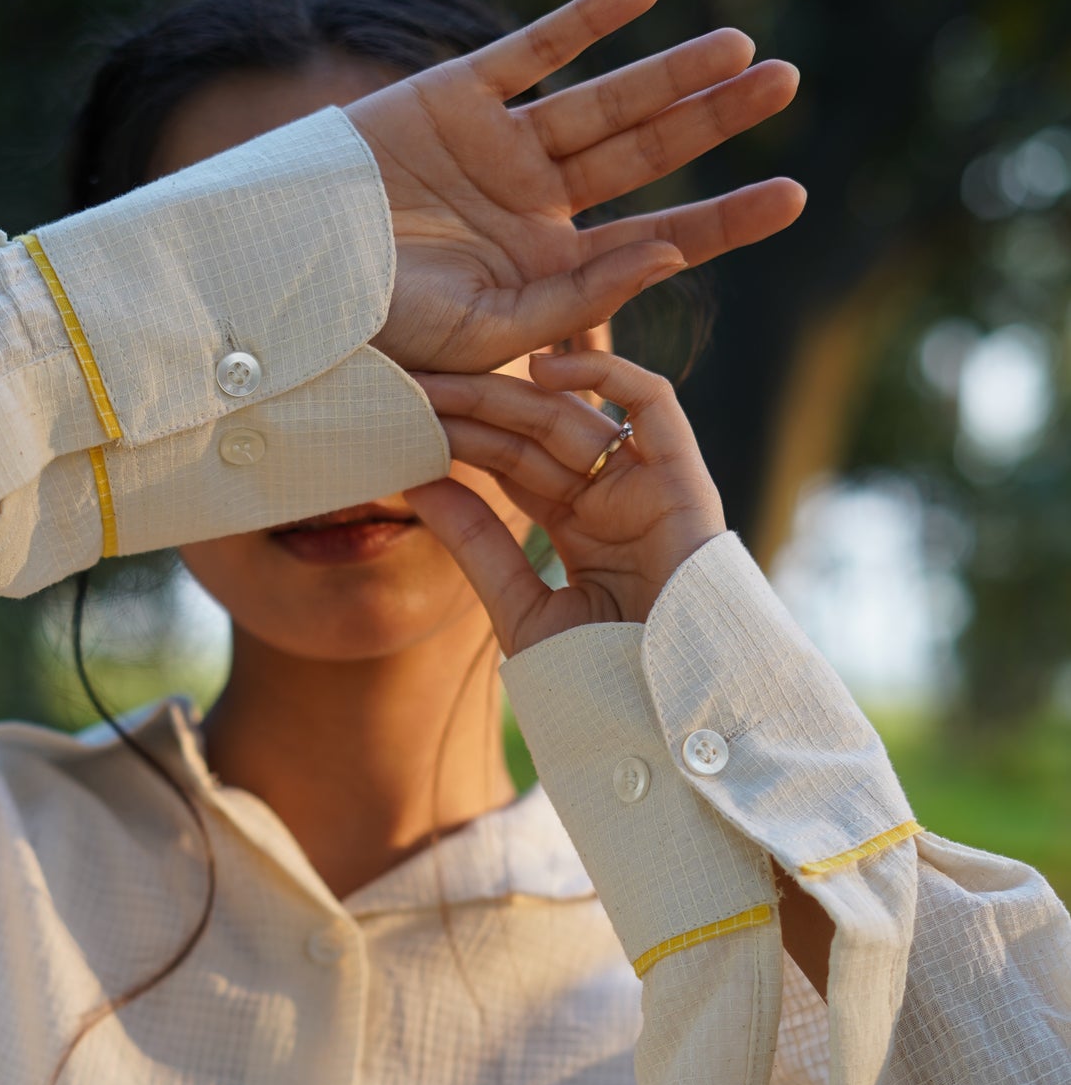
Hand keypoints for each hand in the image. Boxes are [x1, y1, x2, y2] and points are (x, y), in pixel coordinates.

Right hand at [347, 0, 804, 374]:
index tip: (794, 196)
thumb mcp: (488, 333)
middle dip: (716, 119)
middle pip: (645, 153)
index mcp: (550, 269)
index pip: (658, 239)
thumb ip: (578, 298)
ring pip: (602, 101)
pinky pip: (532, 50)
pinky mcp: (454, 97)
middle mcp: (534, 204)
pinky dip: (586, 19)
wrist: (282, 286)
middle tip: (787, 83)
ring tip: (740, 44)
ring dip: (670, 70)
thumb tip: (669, 253)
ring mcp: (497, 148)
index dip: (726, 217)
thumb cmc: (377, 335)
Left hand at [409, 348, 724, 649]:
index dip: (459, 439)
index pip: (511, 467)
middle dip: (473, 409)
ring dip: (511, 393)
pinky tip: (542, 367)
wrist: (666, 717)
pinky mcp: (683, 479)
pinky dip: (607, 372)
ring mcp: (647, 487)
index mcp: (577, 530)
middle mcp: (612, 500)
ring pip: (575, 417)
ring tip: (448, 378)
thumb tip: (417, 483)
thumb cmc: (600, 680)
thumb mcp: (521, 607)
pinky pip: (654, 405)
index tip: (401, 417)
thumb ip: (477, 546)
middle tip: (412, 383)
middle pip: (533, 437)